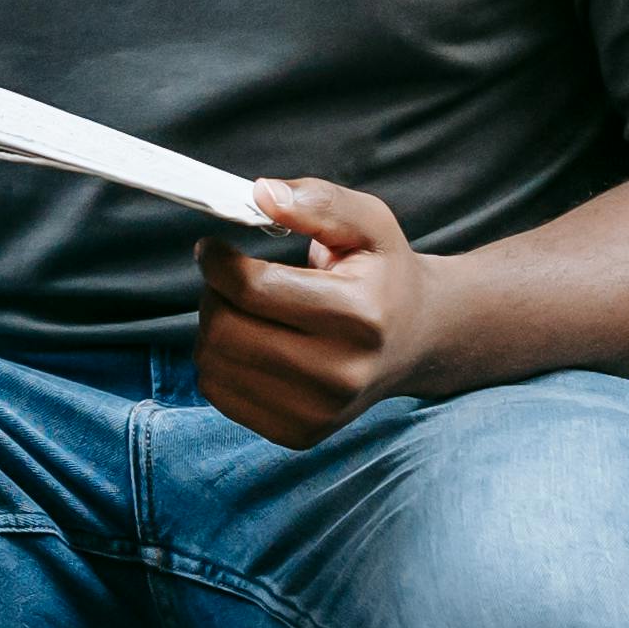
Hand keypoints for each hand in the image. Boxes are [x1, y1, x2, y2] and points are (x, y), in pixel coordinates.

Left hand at [193, 179, 445, 449]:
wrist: (416, 341)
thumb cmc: (384, 274)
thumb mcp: (368, 222)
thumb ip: (318, 200)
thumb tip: (261, 194)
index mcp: (361, 316)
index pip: (253, 289)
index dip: (217, 261)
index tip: (212, 248)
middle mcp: (342, 374)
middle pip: (225, 330)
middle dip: (212, 294)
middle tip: (226, 277)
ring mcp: (320, 412)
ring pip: (214, 363)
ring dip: (213, 327)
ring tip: (244, 309)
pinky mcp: (298, 434)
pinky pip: (219, 394)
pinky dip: (220, 363)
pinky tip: (251, 344)